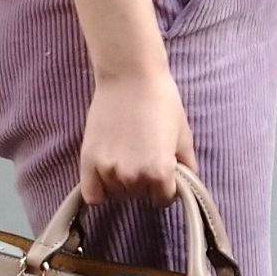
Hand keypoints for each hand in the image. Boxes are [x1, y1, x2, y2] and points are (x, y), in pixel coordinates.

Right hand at [79, 67, 198, 208]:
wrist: (130, 76)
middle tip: (142, 156)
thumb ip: (186, 166)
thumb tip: (187, 186)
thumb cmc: (162, 101)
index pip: (163, 199)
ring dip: (121, 183)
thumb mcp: (183, 135)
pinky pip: (92, 194)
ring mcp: (108, 170)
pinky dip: (99, 190)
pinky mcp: (89, 161)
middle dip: (143, 182)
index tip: (162, 172)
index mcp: (160, 173)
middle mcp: (134, 177)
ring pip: (116, 194)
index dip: (165, 187)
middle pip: (138, 196)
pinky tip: (105, 175)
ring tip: (125, 156)